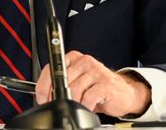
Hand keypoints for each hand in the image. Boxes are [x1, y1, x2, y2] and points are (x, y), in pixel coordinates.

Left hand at [35, 50, 151, 117]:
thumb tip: (44, 94)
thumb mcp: (78, 81)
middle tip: (58, 105)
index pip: (52, 68)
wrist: (123, 93)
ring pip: (74, 89)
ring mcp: (96, 71)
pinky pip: (88, 97)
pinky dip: (85, 106)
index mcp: (74, 58)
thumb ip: (63, 83)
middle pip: (62, 80)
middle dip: (57, 97)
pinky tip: (87, 107)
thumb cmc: (97, 87)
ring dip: (72, 102)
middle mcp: (84, 61)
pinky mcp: (105, 83)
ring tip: (75, 106)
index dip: (44, 85)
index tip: (42, 97)